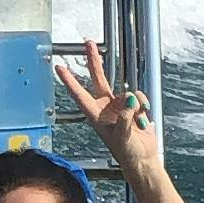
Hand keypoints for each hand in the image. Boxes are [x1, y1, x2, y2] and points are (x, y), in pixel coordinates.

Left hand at [55, 39, 155, 165]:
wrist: (142, 159)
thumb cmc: (127, 152)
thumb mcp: (123, 136)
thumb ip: (125, 117)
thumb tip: (129, 99)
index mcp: (95, 115)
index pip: (79, 94)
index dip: (69, 81)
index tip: (59, 67)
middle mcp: (105, 108)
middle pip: (98, 78)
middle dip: (94, 60)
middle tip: (88, 43)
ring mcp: (119, 106)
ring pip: (128, 91)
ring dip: (136, 102)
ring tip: (139, 122)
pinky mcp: (133, 107)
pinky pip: (139, 97)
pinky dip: (143, 106)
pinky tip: (144, 120)